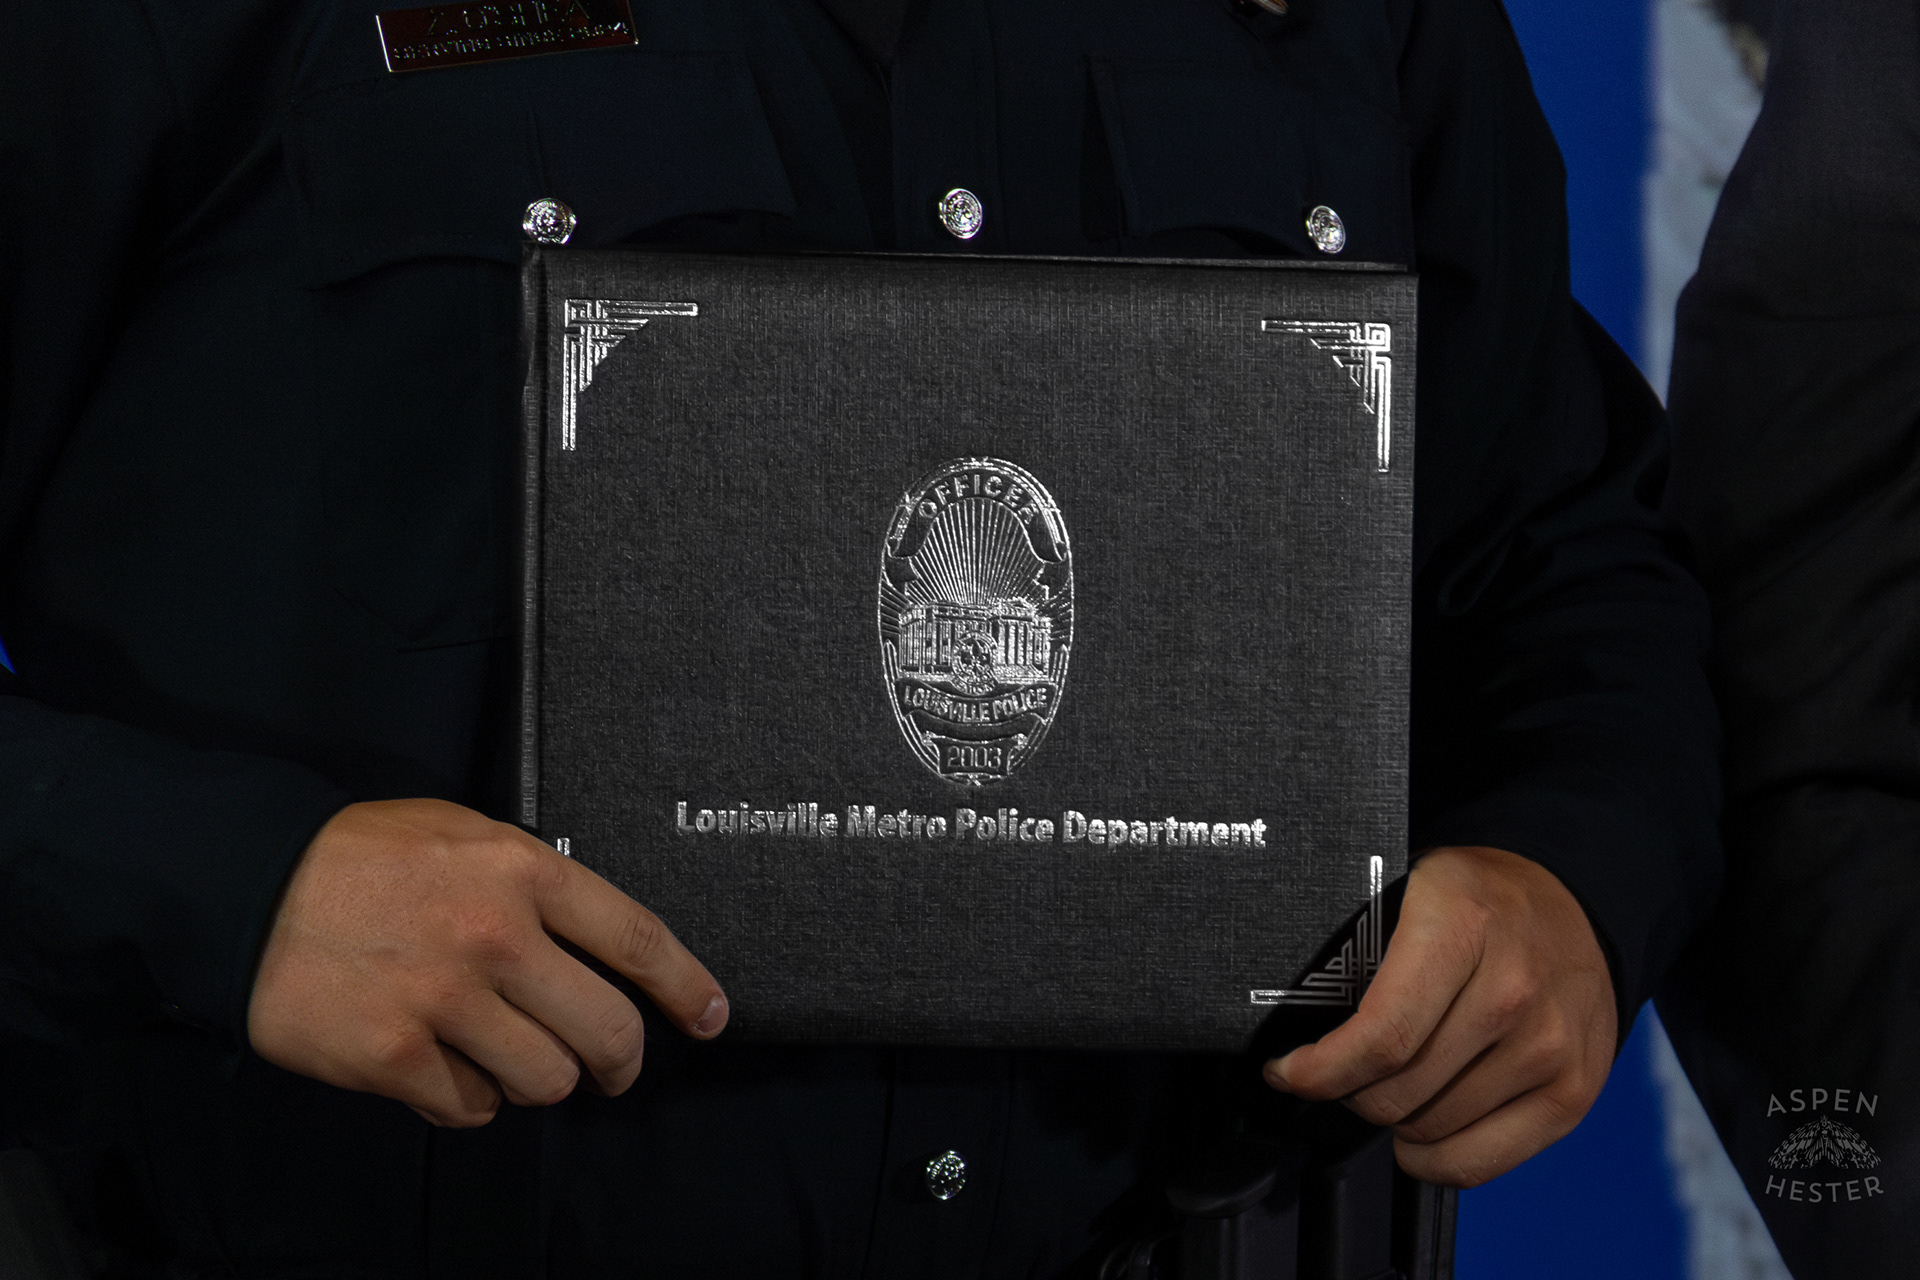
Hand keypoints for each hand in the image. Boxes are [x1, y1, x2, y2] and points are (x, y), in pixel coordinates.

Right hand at [248, 798, 727, 1126]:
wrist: (245, 884)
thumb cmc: (361, 856)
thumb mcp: (464, 833)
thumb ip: (533, 881)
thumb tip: (592, 941)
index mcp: (524, 872)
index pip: (637, 939)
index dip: (688, 988)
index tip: (712, 1018)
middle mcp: (497, 937)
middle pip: (607, 1031)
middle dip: (620, 1062)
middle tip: (610, 1069)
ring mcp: (445, 1001)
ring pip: (545, 1081)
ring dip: (535, 1080)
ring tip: (504, 1056)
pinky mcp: (392, 1056)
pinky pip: (470, 1109)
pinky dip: (467, 1101)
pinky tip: (444, 1069)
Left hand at [1263, 846, 1615, 1186]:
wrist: (1572, 904)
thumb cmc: (1479, 902)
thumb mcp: (1414, 888)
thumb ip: (1361, 941)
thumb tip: (1294, 1013)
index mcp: (1462, 927)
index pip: (1380, 1035)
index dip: (1320, 1070)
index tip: (1287, 1071)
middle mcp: (1512, 991)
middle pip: (1397, 1091)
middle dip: (1346, 1092)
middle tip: (1337, 1074)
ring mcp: (1549, 1047)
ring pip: (1430, 1129)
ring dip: (1390, 1120)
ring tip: (1385, 1086)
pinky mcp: (1573, 1092)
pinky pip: (1479, 1162)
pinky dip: (1433, 1158)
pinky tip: (1418, 1128)